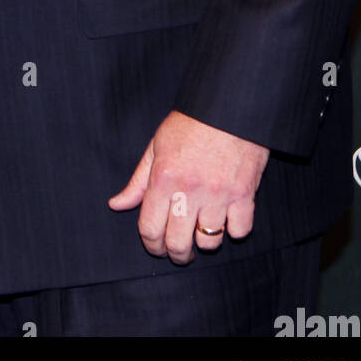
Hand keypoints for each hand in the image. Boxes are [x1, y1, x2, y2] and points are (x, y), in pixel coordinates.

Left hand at [108, 109, 269, 263]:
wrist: (228, 106)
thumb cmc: (190, 124)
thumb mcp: (156, 146)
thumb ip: (138, 181)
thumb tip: (116, 205)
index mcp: (163, 178)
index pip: (150, 228)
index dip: (151, 245)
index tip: (156, 247)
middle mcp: (189, 190)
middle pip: (178, 243)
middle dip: (176, 254)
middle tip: (179, 252)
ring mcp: (218, 194)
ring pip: (209, 241)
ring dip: (205, 241)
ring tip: (202, 231)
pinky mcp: (245, 194)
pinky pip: (240, 230)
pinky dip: (234, 229)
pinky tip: (227, 218)